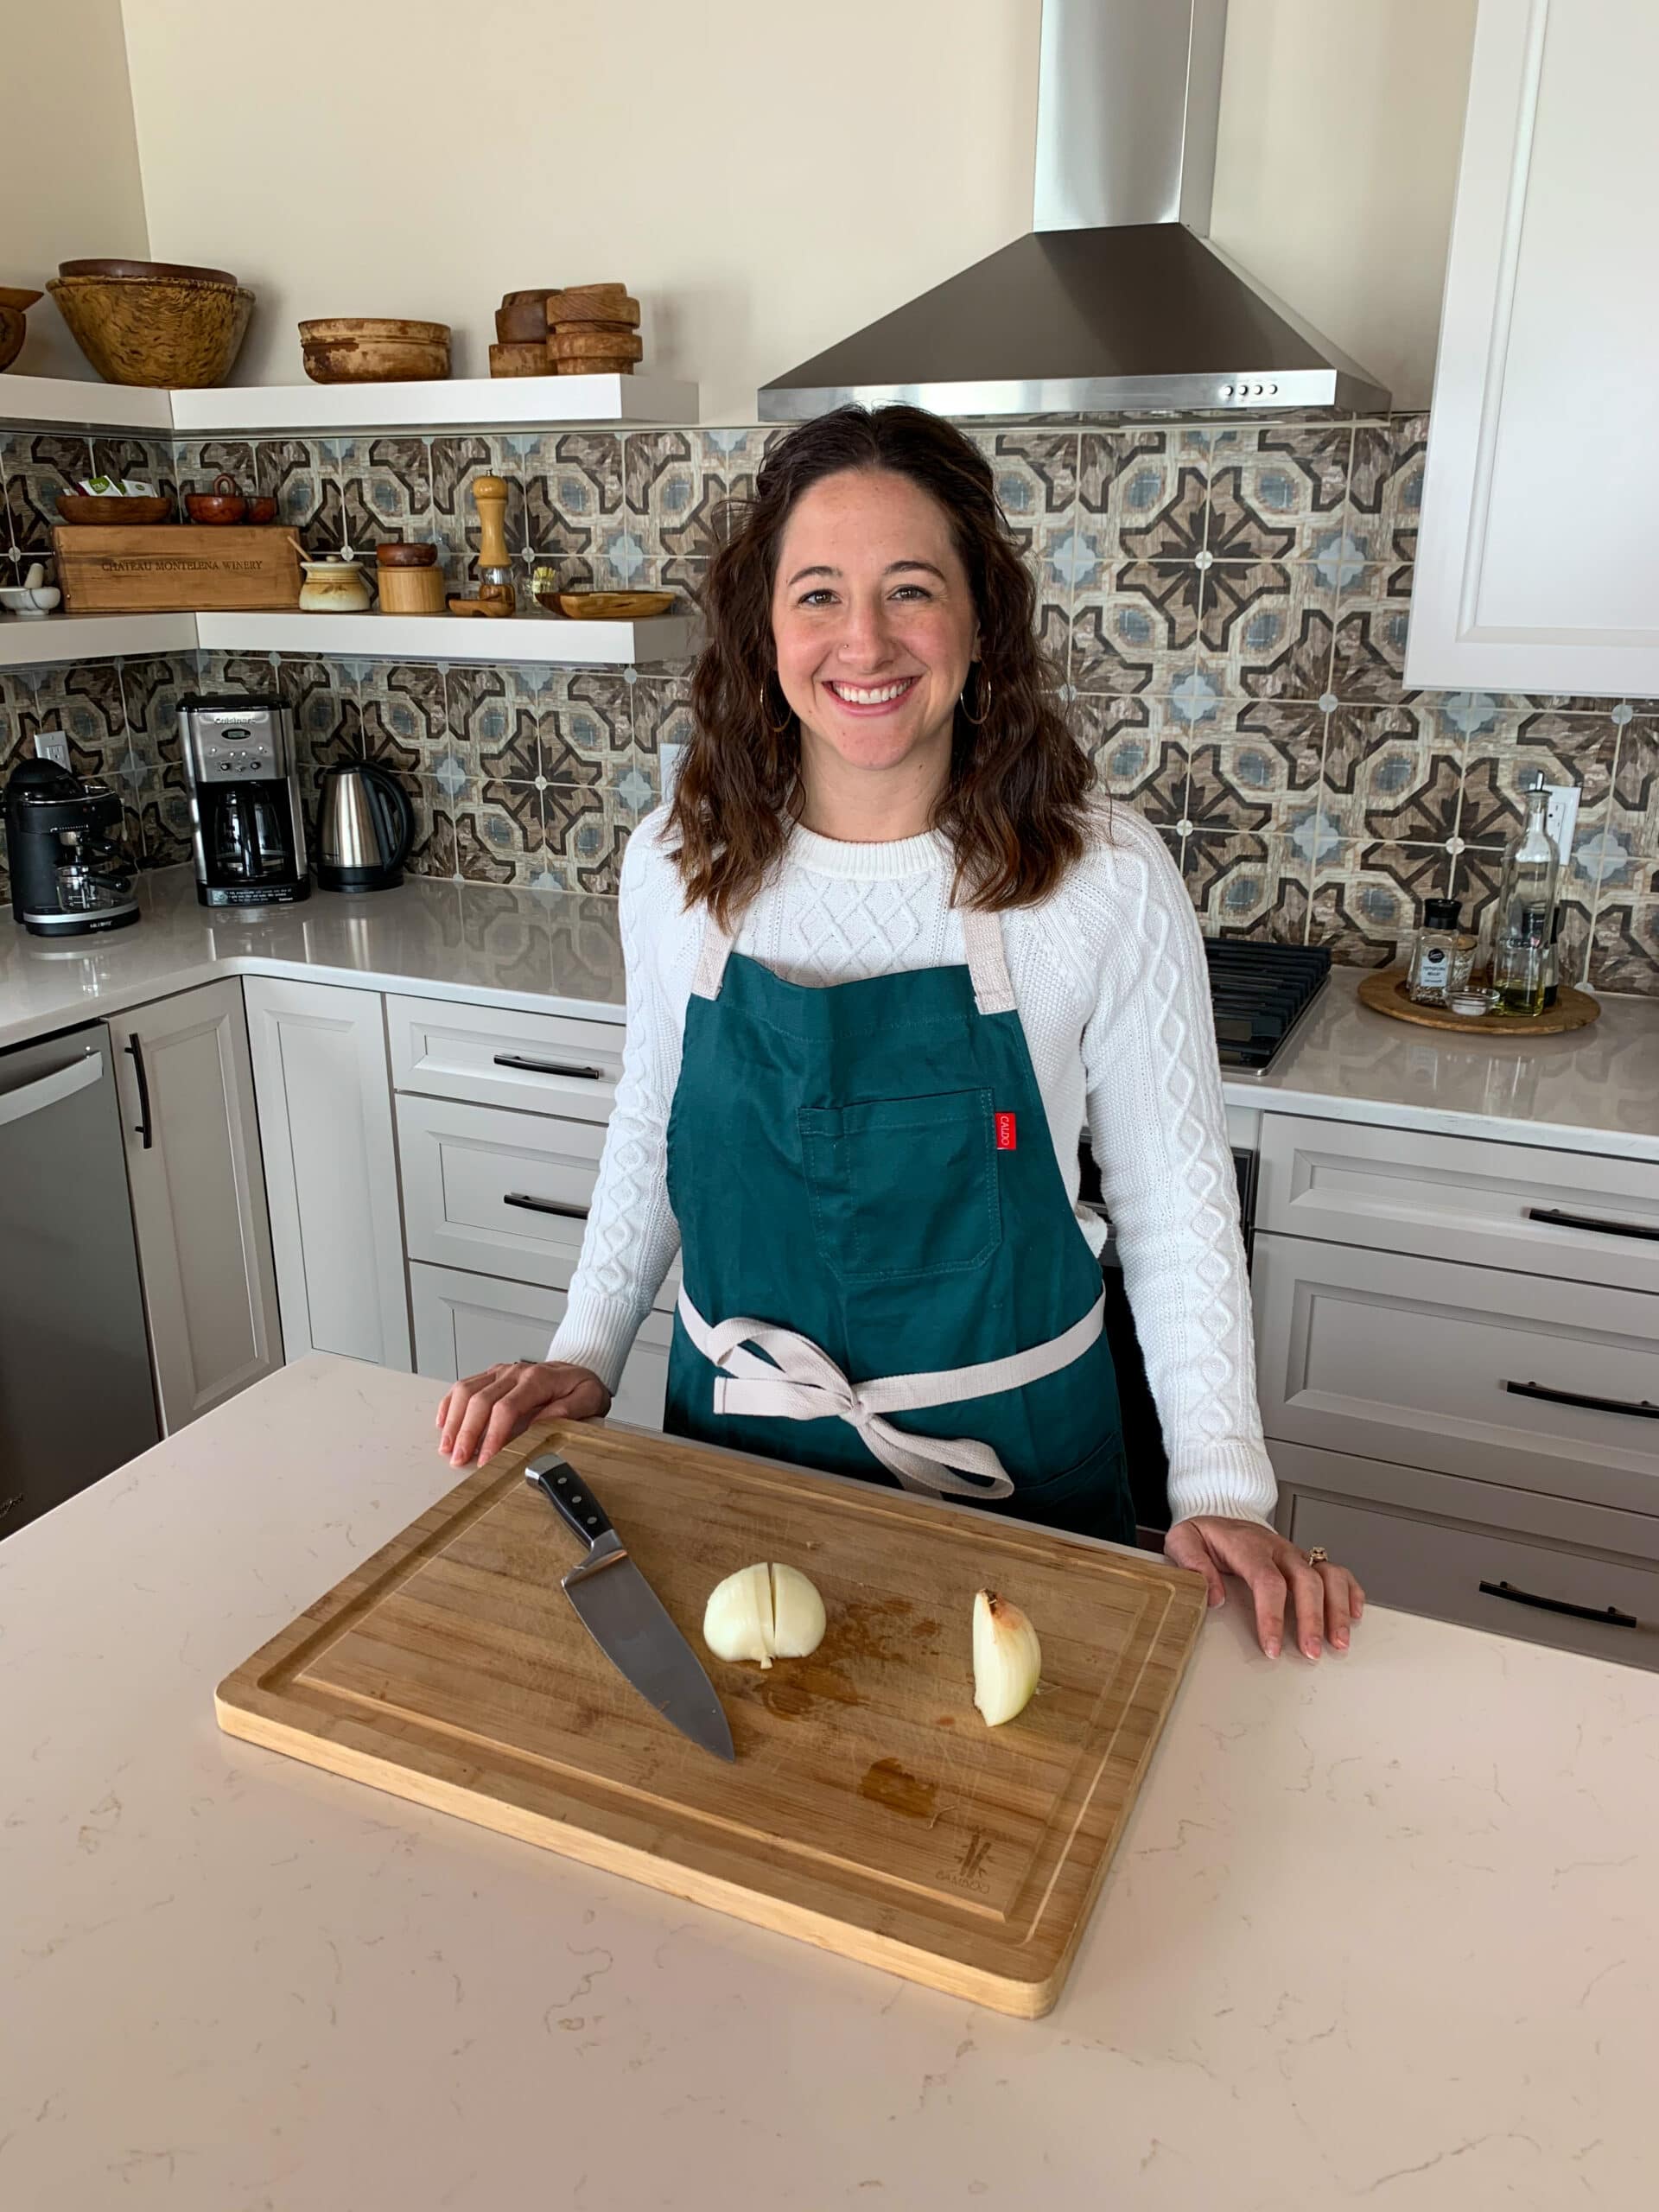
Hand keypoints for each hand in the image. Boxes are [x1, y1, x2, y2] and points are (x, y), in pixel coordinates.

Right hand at [435, 1361, 611, 1469]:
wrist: (578, 1367)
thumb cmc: (581, 1386)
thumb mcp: (588, 1398)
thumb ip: (568, 1410)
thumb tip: (541, 1424)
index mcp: (537, 1379)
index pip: (506, 1408)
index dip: (493, 1435)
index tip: (486, 1458)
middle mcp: (514, 1373)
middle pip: (480, 1401)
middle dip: (467, 1433)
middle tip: (460, 1459)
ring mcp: (501, 1372)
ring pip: (466, 1391)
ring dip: (454, 1420)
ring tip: (447, 1446)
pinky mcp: (493, 1375)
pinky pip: (465, 1385)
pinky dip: (450, 1403)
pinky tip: (444, 1422)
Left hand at [1165, 1515, 1364, 1660]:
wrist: (1222, 1517)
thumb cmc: (1206, 1536)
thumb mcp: (1183, 1540)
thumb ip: (1192, 1564)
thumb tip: (1213, 1596)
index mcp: (1248, 1546)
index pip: (1268, 1581)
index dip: (1273, 1616)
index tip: (1273, 1646)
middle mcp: (1279, 1549)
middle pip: (1307, 1581)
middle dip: (1313, 1619)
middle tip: (1311, 1652)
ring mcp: (1296, 1554)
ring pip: (1329, 1575)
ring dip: (1338, 1609)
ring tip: (1339, 1642)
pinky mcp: (1307, 1560)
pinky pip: (1337, 1571)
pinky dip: (1351, 1592)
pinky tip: (1355, 1615)